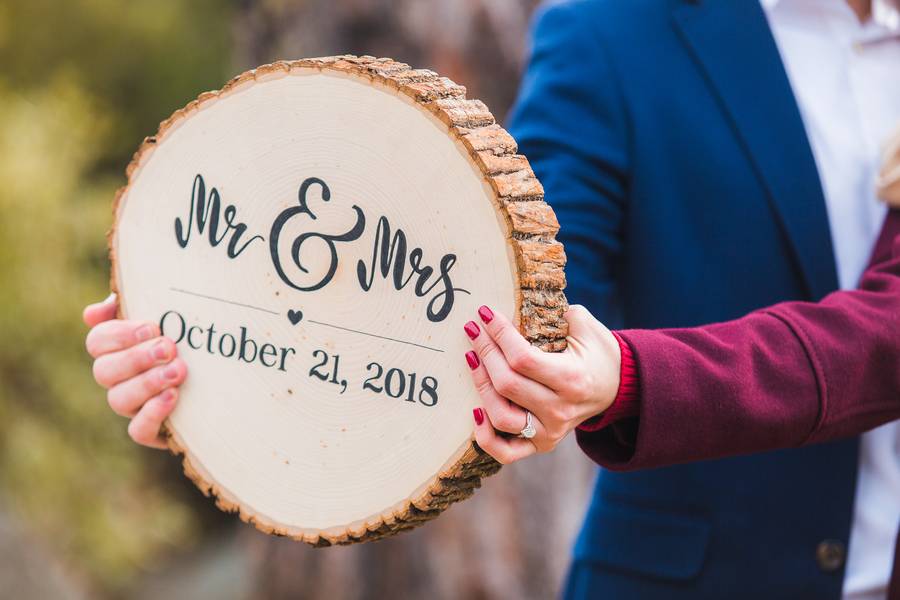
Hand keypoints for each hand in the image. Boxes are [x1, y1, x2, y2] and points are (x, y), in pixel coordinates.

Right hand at [83, 293, 186, 448]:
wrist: (228, 376)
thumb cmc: (193, 336)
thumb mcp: (173, 313)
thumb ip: (139, 302)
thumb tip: (99, 309)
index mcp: (118, 349)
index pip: (97, 342)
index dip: (119, 335)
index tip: (154, 327)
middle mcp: (119, 379)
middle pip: (103, 371)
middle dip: (137, 358)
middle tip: (170, 348)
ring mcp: (134, 406)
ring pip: (118, 401)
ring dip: (147, 383)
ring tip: (178, 371)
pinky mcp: (153, 430)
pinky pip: (138, 431)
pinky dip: (152, 414)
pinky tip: (173, 397)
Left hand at [464, 304, 619, 463]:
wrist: (618, 386)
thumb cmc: (597, 351)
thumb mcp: (585, 326)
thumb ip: (557, 314)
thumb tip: (519, 305)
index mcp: (572, 379)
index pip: (523, 359)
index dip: (499, 334)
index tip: (485, 314)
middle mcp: (560, 409)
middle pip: (507, 384)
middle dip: (484, 351)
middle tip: (473, 330)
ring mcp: (550, 431)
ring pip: (501, 416)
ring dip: (480, 386)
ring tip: (472, 359)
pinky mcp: (541, 444)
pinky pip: (506, 451)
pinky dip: (485, 436)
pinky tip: (475, 410)